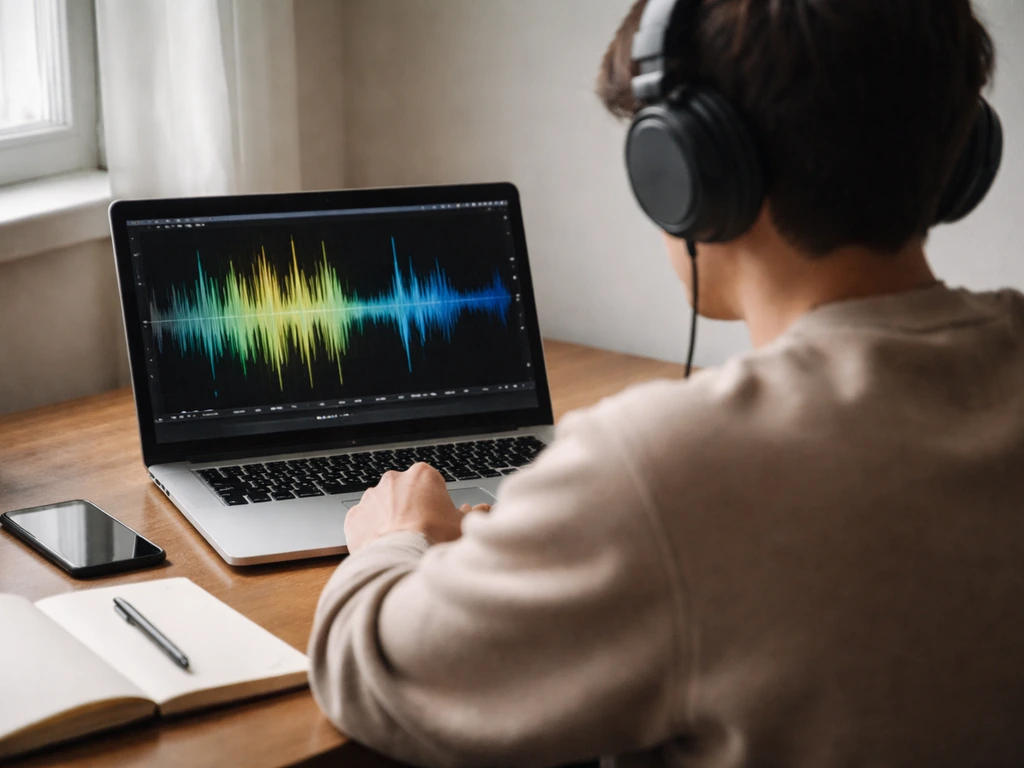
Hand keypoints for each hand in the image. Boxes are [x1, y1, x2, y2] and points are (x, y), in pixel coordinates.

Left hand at [344, 462, 490, 552]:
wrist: (402, 560)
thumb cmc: (435, 540)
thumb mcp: (463, 526)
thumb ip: (473, 515)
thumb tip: (483, 511)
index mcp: (422, 474)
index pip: (430, 483)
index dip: (436, 502)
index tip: (438, 517)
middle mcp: (393, 479)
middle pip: (404, 492)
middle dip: (411, 508)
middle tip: (421, 531)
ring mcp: (370, 497)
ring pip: (382, 506)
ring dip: (389, 519)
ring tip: (401, 542)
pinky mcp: (354, 516)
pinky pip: (363, 522)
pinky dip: (371, 532)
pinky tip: (383, 546)